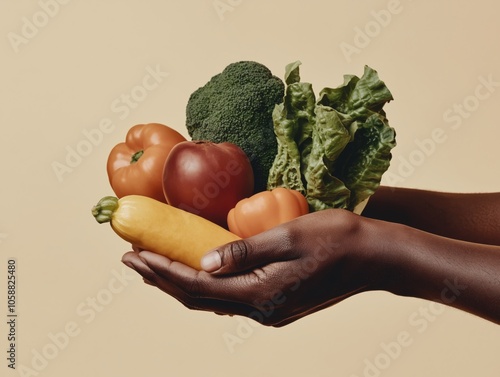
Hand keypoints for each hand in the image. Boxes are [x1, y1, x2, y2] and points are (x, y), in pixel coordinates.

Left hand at [122, 209, 381, 326]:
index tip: (133, 253)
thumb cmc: (336, 239)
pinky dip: (204, 284)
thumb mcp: (288, 237)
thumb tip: (201, 263)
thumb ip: (243, 252)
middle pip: (199, 298)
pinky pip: (229, 296)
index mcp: (261, 295)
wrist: (375, 257)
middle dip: (162, 278)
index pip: (197, 286)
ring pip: (212, 300)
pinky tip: (196, 271)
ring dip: (180, 282)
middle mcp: (261, 310)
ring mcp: (270, 309)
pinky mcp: (277, 302)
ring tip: (154, 264)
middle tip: (131, 259)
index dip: (162, 270)